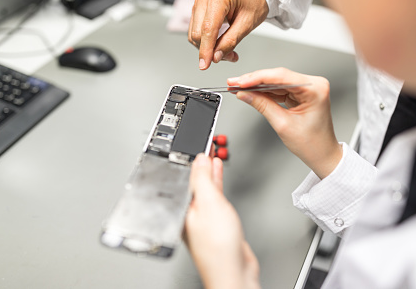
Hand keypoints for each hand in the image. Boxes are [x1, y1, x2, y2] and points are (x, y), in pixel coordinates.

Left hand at [185, 154, 259, 288]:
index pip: (184, 176)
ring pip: (204, 187)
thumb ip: (203, 180)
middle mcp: (189, 212)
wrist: (234, 272)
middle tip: (206, 144)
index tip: (198, 142)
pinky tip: (218, 173)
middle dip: (200, 163)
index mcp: (180, 208)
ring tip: (212, 153)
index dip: (191, 158)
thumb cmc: (217, 248)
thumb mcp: (209, 203)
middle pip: (193, 181)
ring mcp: (203, 217)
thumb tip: (198, 160)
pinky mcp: (217, 222)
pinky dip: (217, 183)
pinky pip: (214, 196)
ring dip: (209, 171)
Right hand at [188, 0, 268, 69]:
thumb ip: (231, 41)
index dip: (206, 49)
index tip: (205, 65)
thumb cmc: (254, 1)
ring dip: (208, 47)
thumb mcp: (248, 24)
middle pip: (198, 33)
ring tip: (227, 50)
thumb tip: (216, 57)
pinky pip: (196, 29)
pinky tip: (219, 43)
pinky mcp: (197, 7)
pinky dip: (206, 41)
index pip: (208, 28)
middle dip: (210, 50)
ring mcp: (199, 0)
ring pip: (194, 33)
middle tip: (229, 56)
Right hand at [228, 68, 342, 178]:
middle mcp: (313, 84)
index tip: (240, 81)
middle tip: (234, 83)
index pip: (281, 76)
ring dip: (257, 85)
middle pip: (278, 76)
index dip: (257, 78)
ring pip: (276, 81)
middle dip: (254, 80)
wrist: (322, 154)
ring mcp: (307, 87)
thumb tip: (245, 94)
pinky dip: (265, 91)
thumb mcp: (283, 124)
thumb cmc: (312, 143)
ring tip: (238, 87)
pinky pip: (280, 88)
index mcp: (315, 89)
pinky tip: (251, 91)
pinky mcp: (301, 93)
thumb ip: (262, 105)